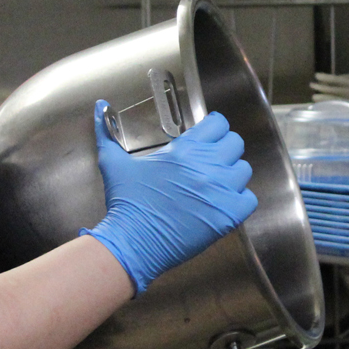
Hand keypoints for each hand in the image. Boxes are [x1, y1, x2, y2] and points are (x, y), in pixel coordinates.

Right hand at [82, 100, 258, 294]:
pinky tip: (222, 204)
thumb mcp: (114, 163)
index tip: (207, 137)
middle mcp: (208, 166)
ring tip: (215, 184)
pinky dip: (239, 200)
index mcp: (186, 149)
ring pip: (244, 170)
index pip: (218, 124)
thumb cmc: (126, 203)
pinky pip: (249, 199)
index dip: (213, 128)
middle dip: (224, 149)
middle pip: (235, 143)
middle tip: (211, 161)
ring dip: (232, 175)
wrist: (133, 242)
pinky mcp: (228, 215)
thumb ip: (107, 133)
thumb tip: (99, 106)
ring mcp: (221, 191)